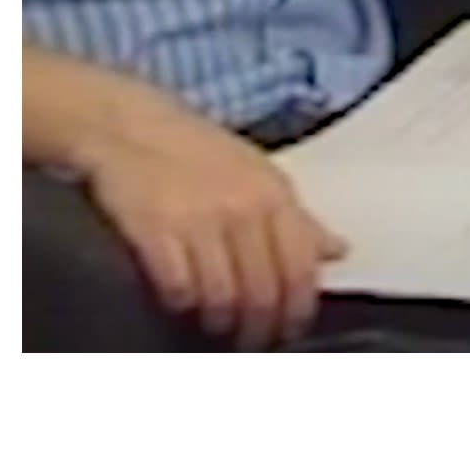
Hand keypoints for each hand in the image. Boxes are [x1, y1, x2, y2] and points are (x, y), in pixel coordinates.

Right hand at [78, 98, 345, 349]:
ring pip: (223, 297)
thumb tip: (339, 251)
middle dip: (259, 328)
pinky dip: (182, 304)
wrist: (129, 126)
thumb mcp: (259, 174)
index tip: (289, 331)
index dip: (298, 310)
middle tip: (250, 342)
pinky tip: (181, 302)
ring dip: (220, 321)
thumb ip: (298, 218)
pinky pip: (179, 287)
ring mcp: (199, 220)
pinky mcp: (155, 231)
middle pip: (264, 292)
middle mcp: (243, 210)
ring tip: (216, 327)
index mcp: (275, 196)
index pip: (302, 269)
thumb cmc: (199, 152)